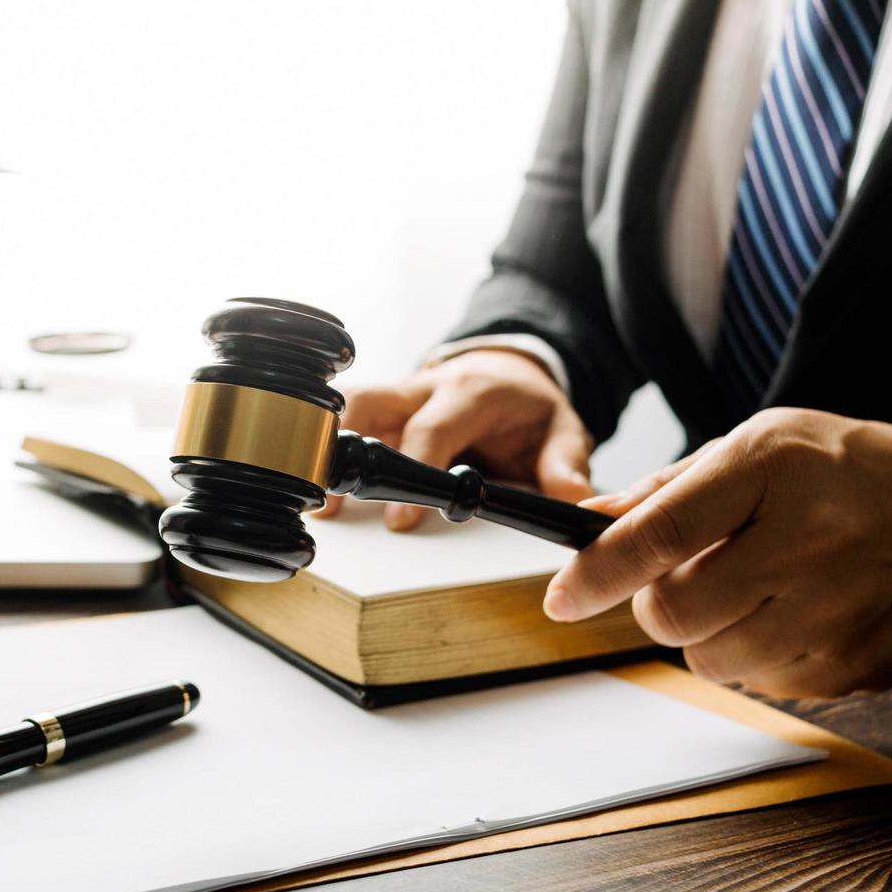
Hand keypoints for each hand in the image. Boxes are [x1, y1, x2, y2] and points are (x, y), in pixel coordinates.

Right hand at [322, 348, 594, 528]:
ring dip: (325, 446)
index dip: (412, 469)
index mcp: (469, 391)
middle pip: (368, 402)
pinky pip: (344, 421)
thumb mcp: (562, 430)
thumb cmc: (528, 409)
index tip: (400, 519)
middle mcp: (424, 388)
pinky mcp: (380, 409)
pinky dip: (325, 447)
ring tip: (315, 498)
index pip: (431, 428)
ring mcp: (396, 396)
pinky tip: (314, 485)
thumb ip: (565, 465)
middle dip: (345, 446)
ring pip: (345, 407)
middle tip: (331, 500)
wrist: (510, 372)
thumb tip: (577, 503)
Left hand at [542, 408, 891, 696]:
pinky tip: (801, 615)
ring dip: (712, 636)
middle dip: (660, 606)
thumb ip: (672, 489)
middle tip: (689, 582)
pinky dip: (764, 657)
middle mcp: (806, 540)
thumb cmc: (847, 475)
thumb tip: (589, 523)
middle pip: (676, 613)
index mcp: (771, 470)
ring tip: (755, 594)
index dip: (596, 573)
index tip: (561, 598)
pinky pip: (767, 684)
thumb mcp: (763, 447)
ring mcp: (838, 608)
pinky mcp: (859, 663)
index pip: (659, 532)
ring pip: (714, 660)